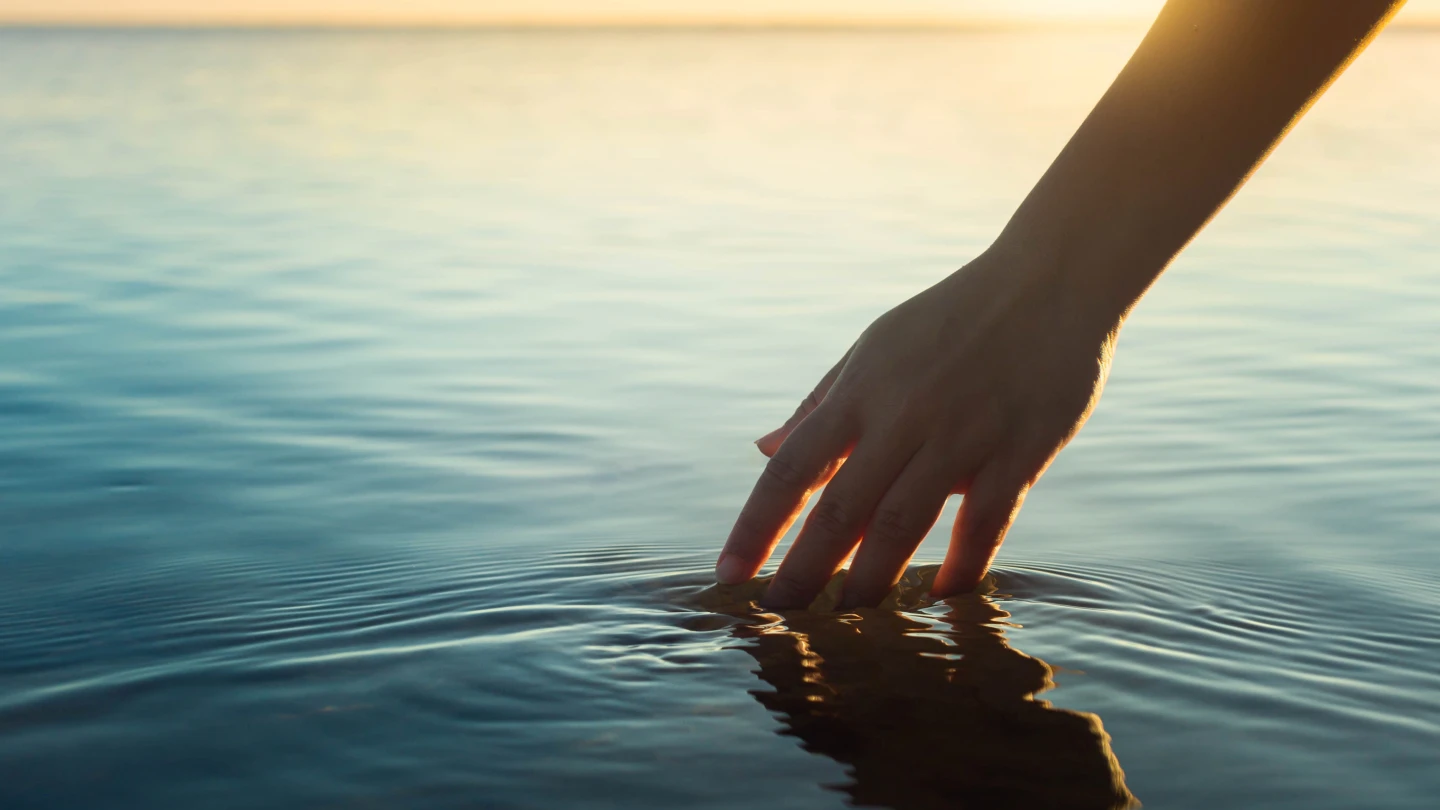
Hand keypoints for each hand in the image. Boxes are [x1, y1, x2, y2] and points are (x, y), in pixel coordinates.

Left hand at [715, 247, 1124, 608]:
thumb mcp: (874, 347)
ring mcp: (962, 435)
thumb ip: (820, 403)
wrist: (1050, 281)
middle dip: (803, 571)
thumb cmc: (951, 317)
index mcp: (860, 390)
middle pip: (840, 509)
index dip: (754, 526)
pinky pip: (986, 522)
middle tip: (777, 616)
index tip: (725, 574)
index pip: (791, 469)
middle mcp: (903, 416)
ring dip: (870, 580)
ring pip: (904, 524)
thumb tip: (762, 448)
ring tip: (849, 619)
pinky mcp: (1020, 451)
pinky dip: (961, 565)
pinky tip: (938, 597)